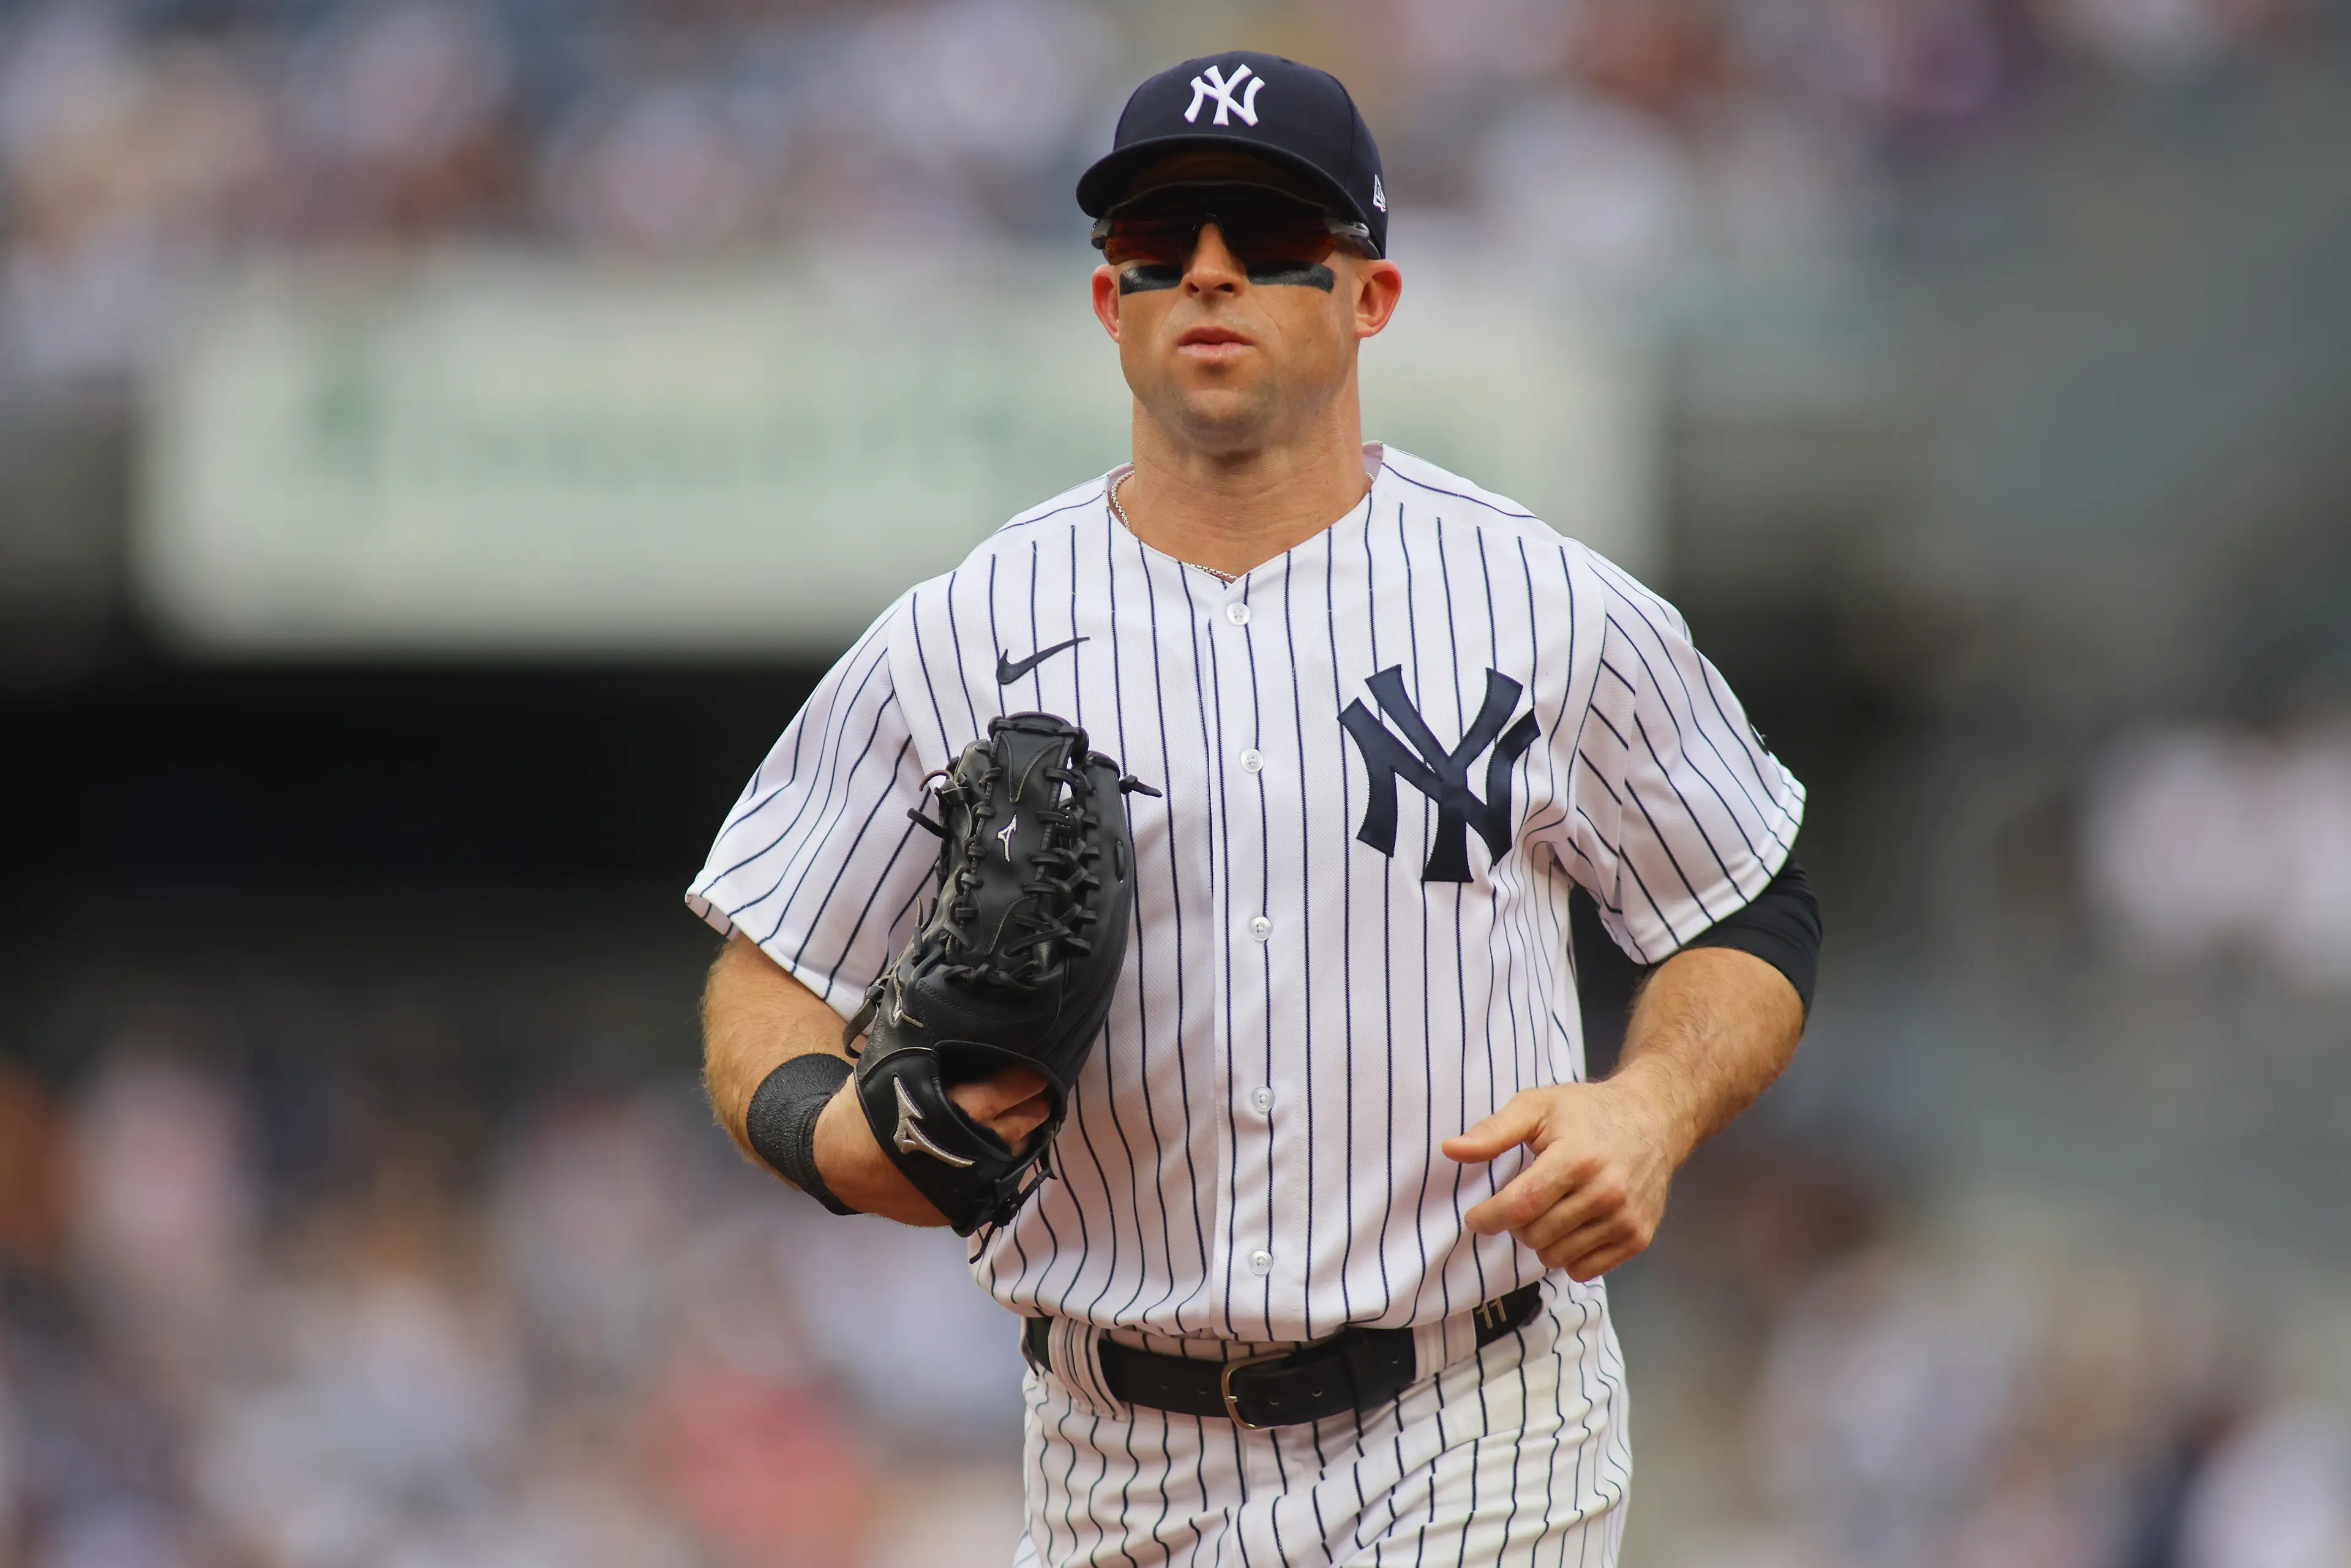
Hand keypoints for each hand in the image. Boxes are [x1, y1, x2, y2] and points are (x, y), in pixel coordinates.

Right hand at [811, 1065, 1052, 1225]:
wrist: (838, 1163)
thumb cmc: (865, 1109)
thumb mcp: (894, 1069)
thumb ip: (932, 1055)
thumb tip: (962, 1024)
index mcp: (954, 1113)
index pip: (1008, 1092)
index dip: (1028, 1079)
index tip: (1040, 1066)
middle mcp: (968, 1152)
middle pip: (1021, 1125)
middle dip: (1036, 1105)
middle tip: (1045, 1089)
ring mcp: (966, 1186)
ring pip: (1014, 1156)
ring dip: (1025, 1134)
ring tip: (1029, 1114)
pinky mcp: (960, 1207)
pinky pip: (996, 1182)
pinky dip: (1004, 1162)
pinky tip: (1005, 1144)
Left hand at [1442, 1079, 1685, 1282]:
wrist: (1653, 1121)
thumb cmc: (1587, 1112)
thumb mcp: (1537, 1106)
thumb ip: (1493, 1131)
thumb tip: (1451, 1150)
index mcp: (1577, 1158)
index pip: (1521, 1205)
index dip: (1489, 1217)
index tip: (1476, 1217)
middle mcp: (1605, 1192)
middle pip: (1534, 1235)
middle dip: (1516, 1224)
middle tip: (1523, 1202)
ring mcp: (1625, 1219)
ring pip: (1556, 1257)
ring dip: (1541, 1241)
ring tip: (1549, 1211)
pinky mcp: (1638, 1238)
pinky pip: (1584, 1270)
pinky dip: (1568, 1256)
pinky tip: (1572, 1227)